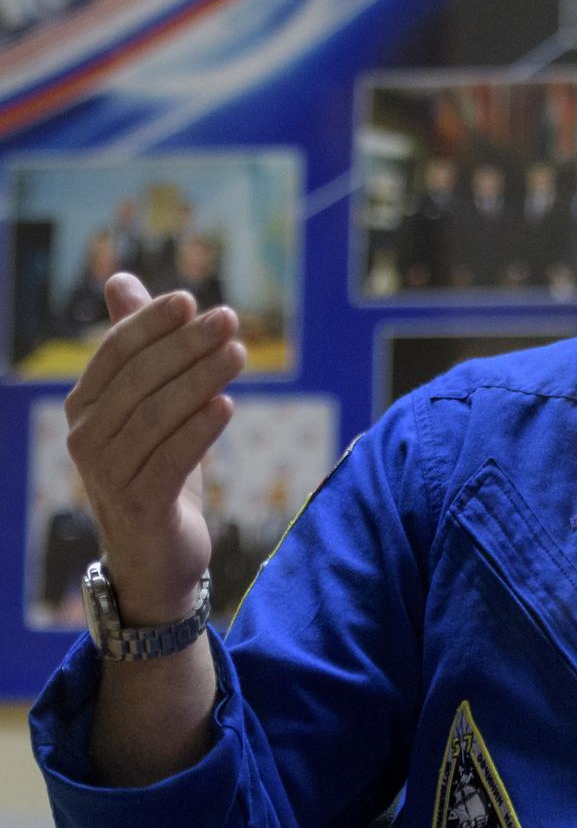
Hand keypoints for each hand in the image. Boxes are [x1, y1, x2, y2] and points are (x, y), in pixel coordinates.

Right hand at [64, 273, 245, 624]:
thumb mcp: (147, 402)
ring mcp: (107, 476)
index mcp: (85, 405)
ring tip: (239, 353)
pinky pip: (170, 461)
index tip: (192, 298)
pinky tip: (227, 404)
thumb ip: (136, 345)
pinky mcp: (138, 507)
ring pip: (156, 417)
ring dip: (200, 379)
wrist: (156, 549)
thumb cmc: (155, 463)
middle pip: (139, 380)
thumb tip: (120, 279)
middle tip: (229, 318)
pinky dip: (199, 431)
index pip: (115, 352)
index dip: (151, 323)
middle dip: (186, 344)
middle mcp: (85, 438)